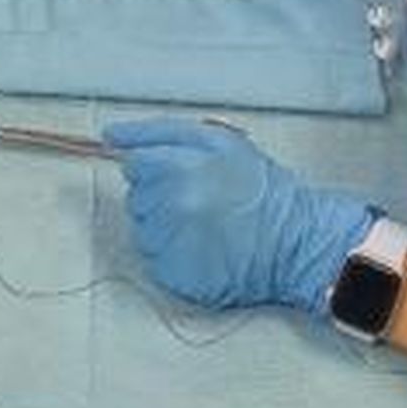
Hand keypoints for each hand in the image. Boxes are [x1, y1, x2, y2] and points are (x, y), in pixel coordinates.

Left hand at [102, 118, 371, 310]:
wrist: (296, 242)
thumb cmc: (263, 189)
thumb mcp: (222, 142)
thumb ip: (163, 133)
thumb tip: (110, 136)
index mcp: (181, 165)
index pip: (135, 162)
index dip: (150, 165)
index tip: (162, 171)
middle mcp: (171, 204)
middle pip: (137, 195)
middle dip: (160, 194)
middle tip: (200, 198)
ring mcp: (170, 242)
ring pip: (143, 227)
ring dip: (163, 224)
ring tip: (204, 224)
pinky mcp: (173, 274)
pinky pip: (153, 256)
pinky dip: (171, 251)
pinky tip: (202, 246)